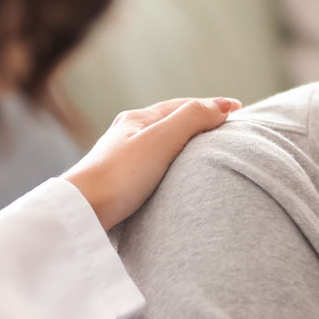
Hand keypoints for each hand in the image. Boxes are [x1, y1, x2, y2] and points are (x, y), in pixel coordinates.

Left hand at [63, 97, 239, 229]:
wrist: (81, 213)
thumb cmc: (119, 176)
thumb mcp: (161, 140)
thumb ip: (192, 119)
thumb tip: (221, 107)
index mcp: (136, 119)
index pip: (182, 106)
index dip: (211, 106)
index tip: (238, 110)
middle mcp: (126, 135)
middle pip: (170, 122)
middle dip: (198, 121)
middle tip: (225, 127)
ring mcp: (120, 159)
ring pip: (160, 144)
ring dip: (184, 143)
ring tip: (205, 151)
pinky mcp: (117, 184)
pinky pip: (152, 165)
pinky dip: (172, 163)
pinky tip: (175, 177)